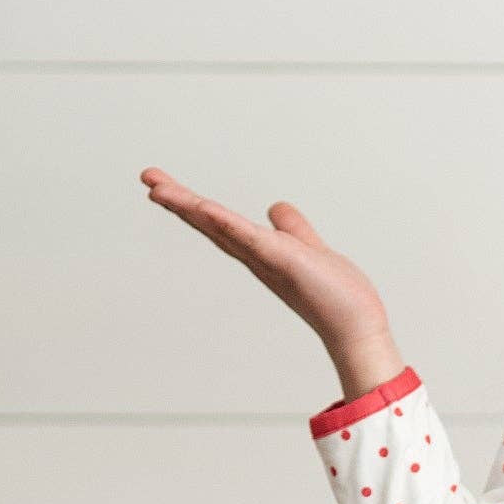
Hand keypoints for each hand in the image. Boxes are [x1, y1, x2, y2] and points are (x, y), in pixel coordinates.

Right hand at [139, 167, 397, 378]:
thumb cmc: (335, 295)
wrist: (355, 325)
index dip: (192, 205)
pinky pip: (248, 237)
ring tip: (157, 187)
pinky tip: (204, 208)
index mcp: (259, 250)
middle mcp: (255, 256)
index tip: (162, 185)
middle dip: (177, 201)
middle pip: (209, 223)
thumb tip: (276, 208)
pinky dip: (225, 223)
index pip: (219, 223)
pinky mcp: (281, 261)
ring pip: (219, 227)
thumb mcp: (307, 247)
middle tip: (147, 178)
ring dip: (188, 207)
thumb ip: (292, 228)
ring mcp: (265, 259)